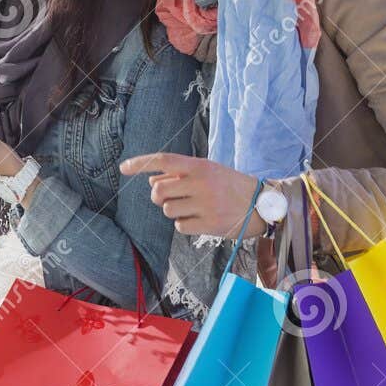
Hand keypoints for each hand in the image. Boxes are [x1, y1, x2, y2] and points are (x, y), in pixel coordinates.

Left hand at [119, 152, 264, 238]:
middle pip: (158, 191)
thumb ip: (180, 173)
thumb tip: (152, 181)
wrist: (263, 204)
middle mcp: (201, 183)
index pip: (163, 160)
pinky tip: (199, 218)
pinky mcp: (209, 224)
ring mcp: (205, 204)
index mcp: (200, 166)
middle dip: (158, 196)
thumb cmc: (230, 185)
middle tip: (170, 197)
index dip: (141, 163)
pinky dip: (184, 224)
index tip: (123, 168)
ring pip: (167, 210)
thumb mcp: (209, 170)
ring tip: (191, 207)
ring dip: (173, 210)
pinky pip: (180, 226)